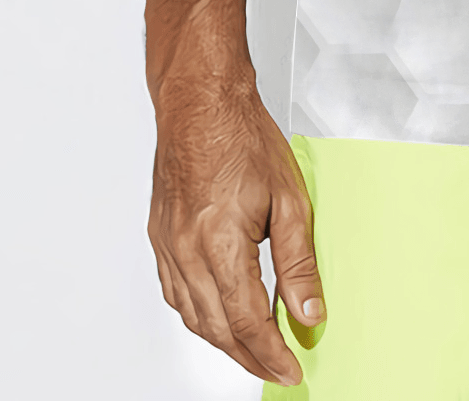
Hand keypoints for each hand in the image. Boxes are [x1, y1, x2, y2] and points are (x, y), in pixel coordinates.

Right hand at [148, 71, 325, 385]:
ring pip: (192, 316)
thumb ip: (299, 262)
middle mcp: (186, 251)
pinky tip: (216, 314)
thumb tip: (309, 311)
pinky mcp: (159, 237)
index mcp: (219, 243)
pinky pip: (176, 293)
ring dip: (223, 340)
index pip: (247, 320)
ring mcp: (167, 246)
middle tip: (277, 366)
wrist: (201, 101)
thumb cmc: (242, 136)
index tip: (291, 368)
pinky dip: (198, 314)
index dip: (271, 353)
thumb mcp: (290, 198)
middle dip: (248, 356)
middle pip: (217, 327)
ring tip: (253, 349)